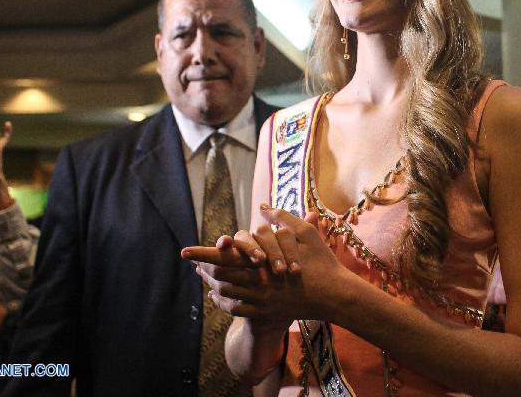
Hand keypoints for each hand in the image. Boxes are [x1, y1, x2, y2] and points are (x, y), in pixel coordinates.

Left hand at [185, 206, 351, 321]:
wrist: (335, 296)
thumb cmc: (322, 262)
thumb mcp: (305, 234)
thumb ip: (282, 218)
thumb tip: (262, 207)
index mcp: (263, 264)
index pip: (225, 257)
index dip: (203, 254)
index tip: (184, 251)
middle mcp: (257, 285)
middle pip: (221, 277)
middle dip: (204, 269)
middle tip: (192, 263)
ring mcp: (261, 302)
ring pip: (227, 294)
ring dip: (213, 285)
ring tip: (202, 277)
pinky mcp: (266, 313)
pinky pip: (237, 309)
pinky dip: (225, 302)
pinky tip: (219, 295)